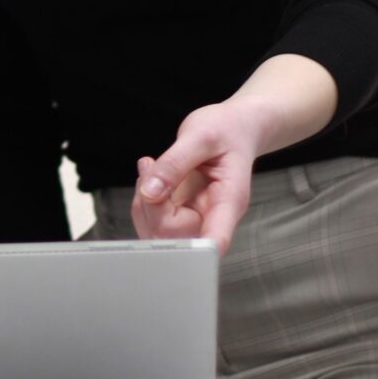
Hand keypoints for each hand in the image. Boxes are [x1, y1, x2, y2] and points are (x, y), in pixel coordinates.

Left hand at [132, 55, 338, 254]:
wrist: (234, 129)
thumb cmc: (226, 130)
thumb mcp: (200, 136)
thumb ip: (174, 163)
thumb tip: (149, 192)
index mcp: (228, 202)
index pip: (214, 239)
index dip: (194, 249)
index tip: (176, 248)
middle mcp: (212, 218)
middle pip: (173, 236)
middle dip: (150, 206)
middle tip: (151, 167)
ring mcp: (196, 219)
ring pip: (157, 232)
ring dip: (143, 202)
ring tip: (151, 166)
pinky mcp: (181, 215)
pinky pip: (152, 220)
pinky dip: (143, 199)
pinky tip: (150, 175)